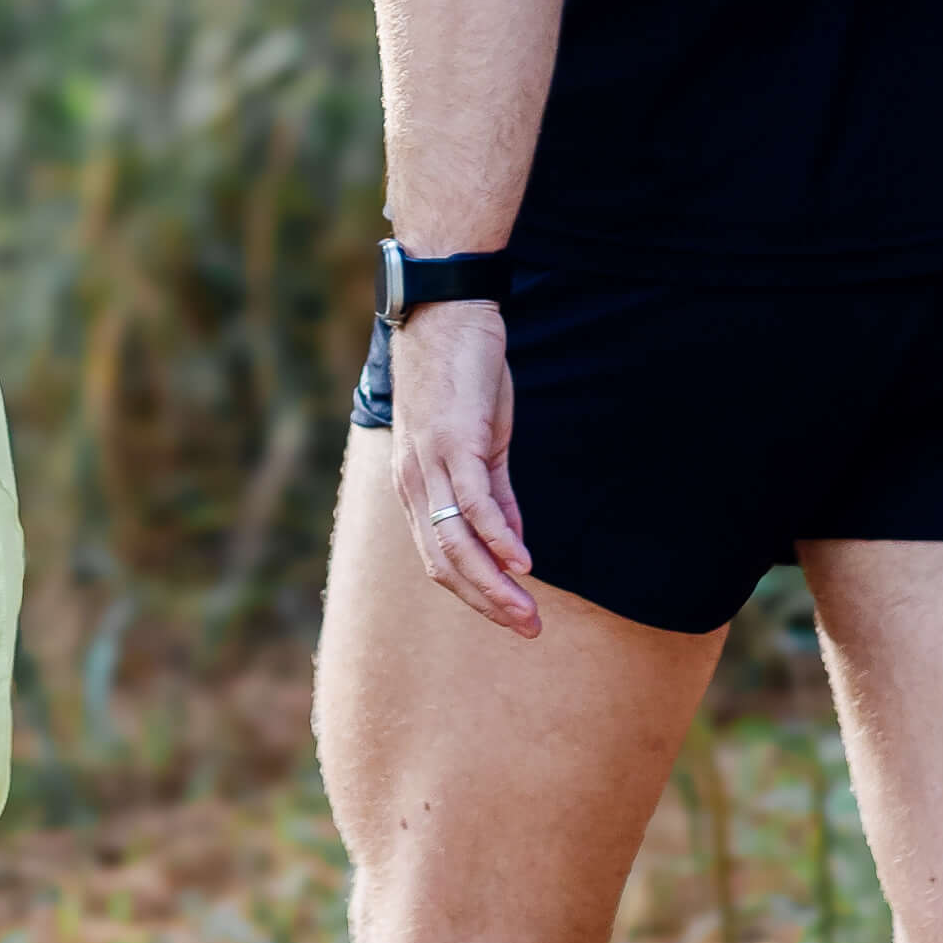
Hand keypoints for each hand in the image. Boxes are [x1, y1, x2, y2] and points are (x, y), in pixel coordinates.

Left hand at [387, 303, 539, 636]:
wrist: (445, 312)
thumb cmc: (462, 375)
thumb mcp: (480, 442)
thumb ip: (496, 496)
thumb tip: (511, 546)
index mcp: (416, 486)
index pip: (440, 559)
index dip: (475, 594)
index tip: (512, 617)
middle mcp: (414, 482)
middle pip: (445, 563)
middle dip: (487, 604)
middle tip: (529, 629)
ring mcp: (431, 463)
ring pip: (456, 542)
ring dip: (494, 585)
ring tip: (527, 613)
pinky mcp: (455, 441)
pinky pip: (474, 502)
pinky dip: (497, 538)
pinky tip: (522, 563)